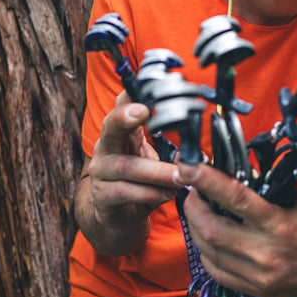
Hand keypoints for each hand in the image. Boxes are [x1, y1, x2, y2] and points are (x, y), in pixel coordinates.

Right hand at [76, 91, 179, 254]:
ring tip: (180, 176)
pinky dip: (150, 193)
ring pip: (127, 166)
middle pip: (111, 125)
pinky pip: (125, 191)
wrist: (120, 214)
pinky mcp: (102, 195)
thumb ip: (172, 148)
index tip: (144, 82)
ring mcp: (101, 170)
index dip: (131, 93)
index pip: (123, 104)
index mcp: (123, 131)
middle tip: (144, 111)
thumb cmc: (142, 180)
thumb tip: (195, 146)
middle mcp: (106, 145)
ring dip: (157, 171)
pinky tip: (166, 194)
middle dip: (125, 116)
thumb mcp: (157, 158)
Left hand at [176, 161, 296, 296]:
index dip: (205, 180)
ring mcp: (260, 276)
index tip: (188, 168)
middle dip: (193, 207)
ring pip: (209, 252)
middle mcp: (267, 253)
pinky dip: (207, 253)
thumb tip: (233, 178)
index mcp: (280, 224)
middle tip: (191, 192)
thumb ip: (268, 191)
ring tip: (198, 213)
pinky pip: (217, 272)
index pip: (234, 198)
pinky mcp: (257, 291)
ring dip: (197, 229)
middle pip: (211, 229)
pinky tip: (210, 239)